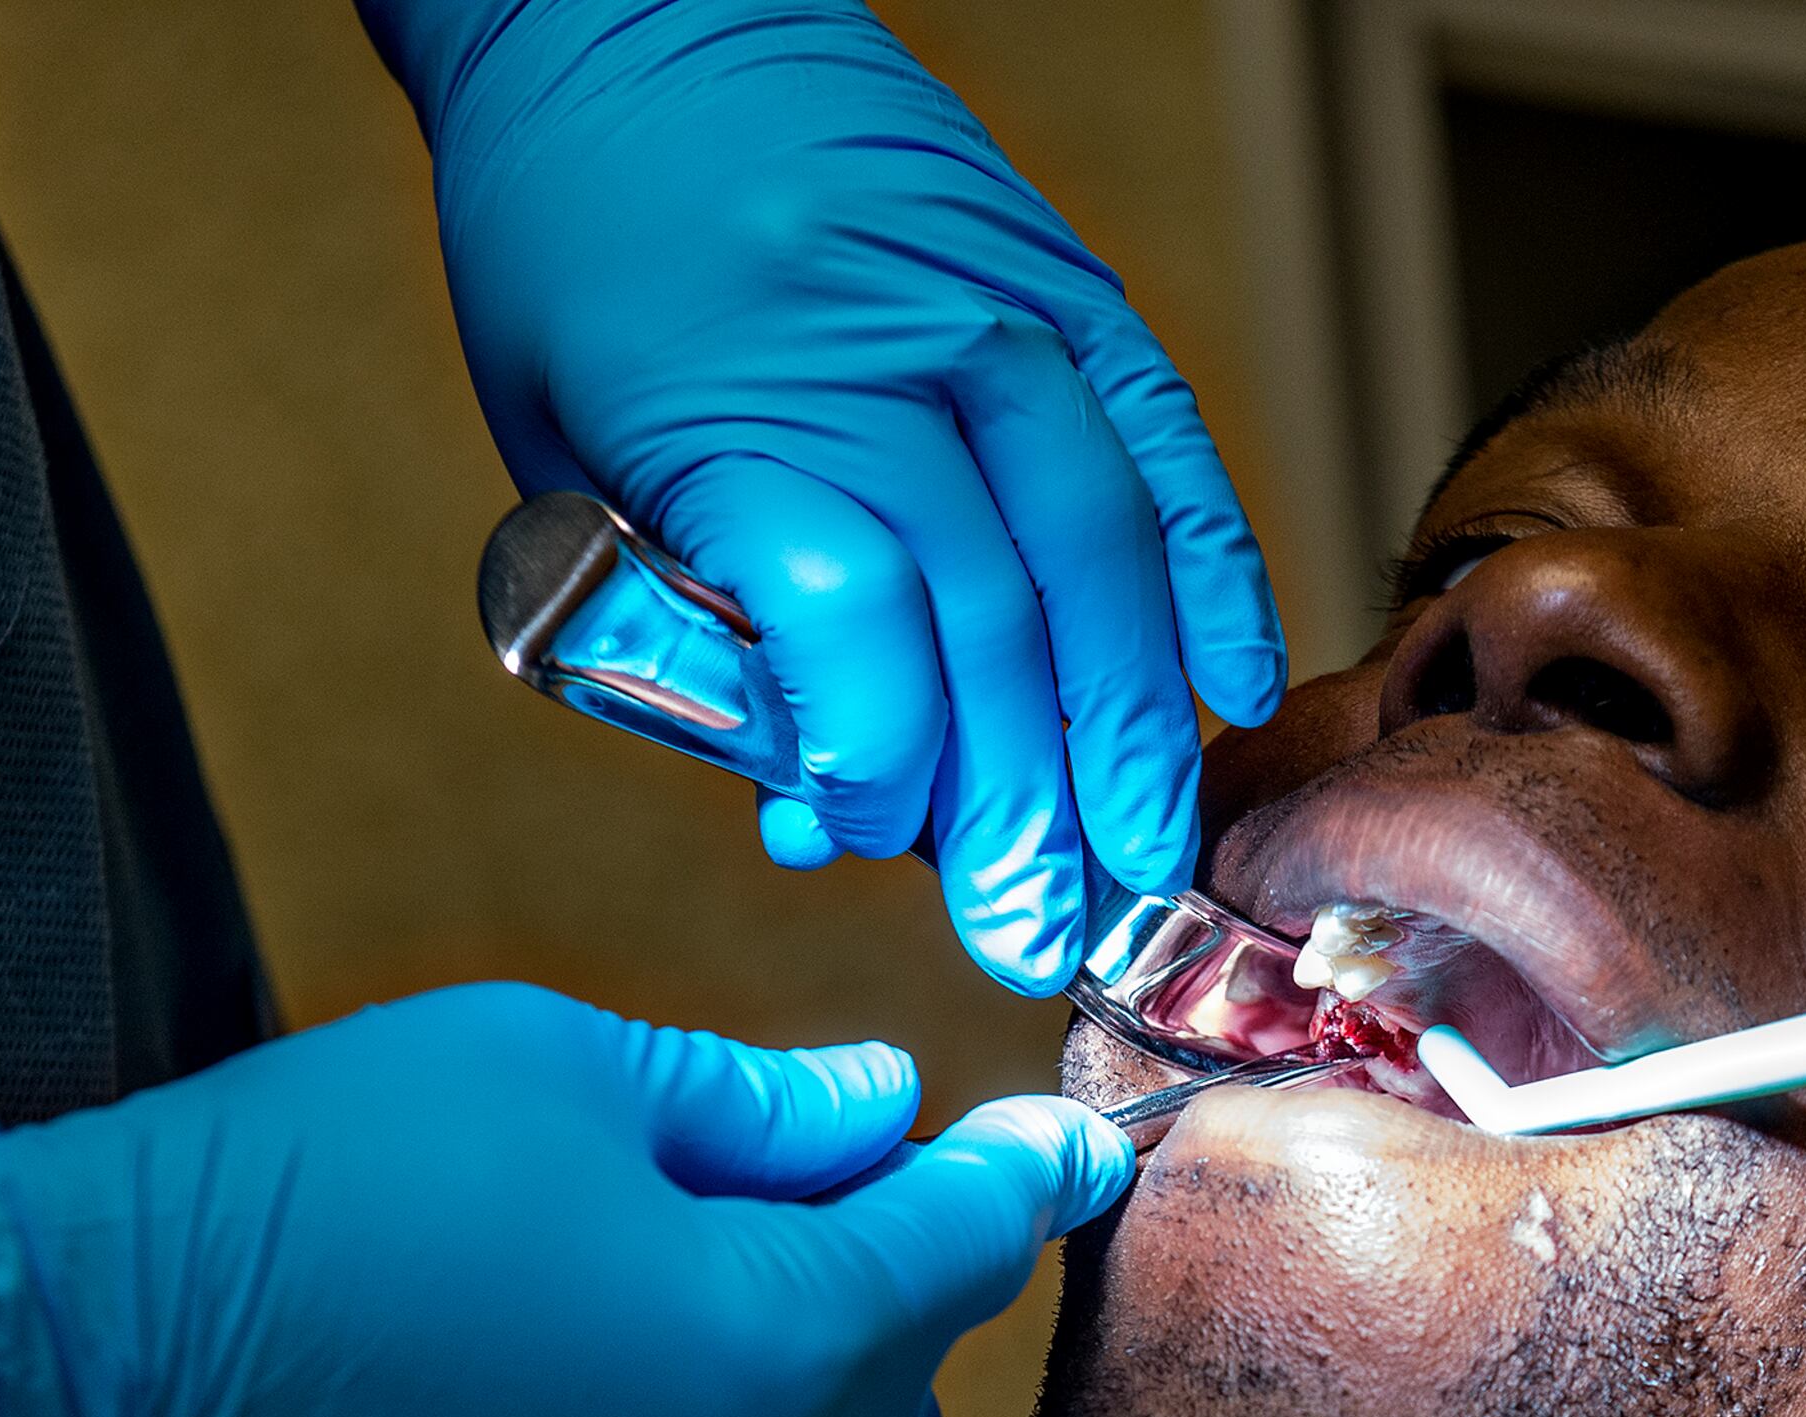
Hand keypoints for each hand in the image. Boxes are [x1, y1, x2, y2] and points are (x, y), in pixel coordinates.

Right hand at [0, 985, 1127, 1416]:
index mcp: (775, 1341)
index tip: (1061, 1146)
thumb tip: (883, 1109)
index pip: (964, 1249)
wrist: (79, 1388)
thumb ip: (757, 1104)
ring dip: (758, 1409)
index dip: (1017, 1180)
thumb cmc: (310, 1190)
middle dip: (874, 1297)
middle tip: (773, 1207)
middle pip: (896, 1394)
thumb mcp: (552, 1070)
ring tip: (618, 1319)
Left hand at [365, 0, 1285, 991]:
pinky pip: (1169, 450)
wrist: (633, 14)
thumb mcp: (575, 453)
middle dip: (1029, 807)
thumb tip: (831, 809)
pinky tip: (1230, 684)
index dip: (879, 767)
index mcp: (742, 398)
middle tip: (1048, 936)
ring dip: (1134, 726)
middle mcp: (892, 353)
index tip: (875, 850)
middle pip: (996, 619)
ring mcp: (1002, 313)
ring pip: (1102, 552)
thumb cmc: (578, 250)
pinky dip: (1211, 575)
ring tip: (1142, 854)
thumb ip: (702, 625)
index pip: (854, 625)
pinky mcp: (1071, 288)